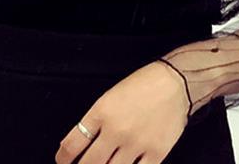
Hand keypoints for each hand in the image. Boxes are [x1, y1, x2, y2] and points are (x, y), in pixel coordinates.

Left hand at [54, 61, 189, 163]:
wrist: (175, 82)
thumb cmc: (144, 85)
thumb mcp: (110, 96)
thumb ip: (96, 120)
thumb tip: (83, 144)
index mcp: (102, 112)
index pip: (72, 144)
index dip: (63, 158)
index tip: (63, 161)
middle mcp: (116, 130)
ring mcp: (136, 144)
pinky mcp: (156, 154)